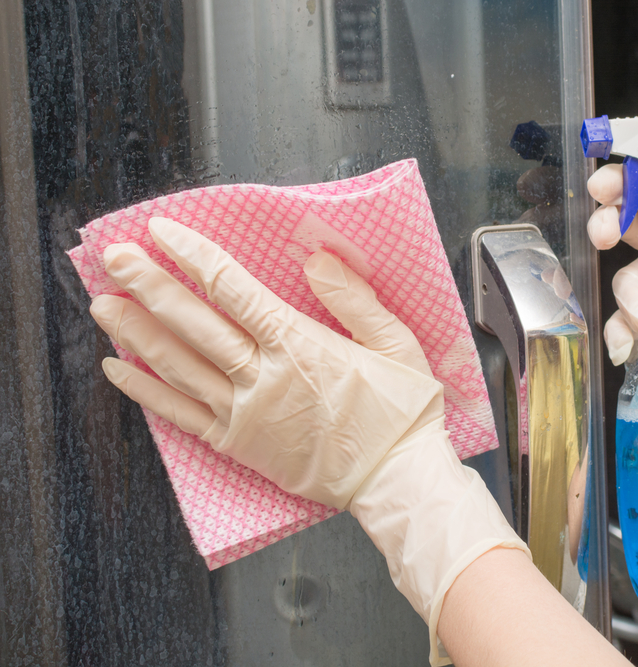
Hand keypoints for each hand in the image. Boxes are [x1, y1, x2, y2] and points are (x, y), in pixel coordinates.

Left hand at [91, 217, 525, 664]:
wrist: (397, 481)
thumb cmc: (403, 412)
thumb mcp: (397, 343)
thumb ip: (355, 299)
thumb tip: (315, 259)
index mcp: (300, 345)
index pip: (234, 289)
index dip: (194, 257)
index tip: (162, 231)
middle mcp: (263, 377)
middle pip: (194, 324)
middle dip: (150, 285)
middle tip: (113, 258)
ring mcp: (245, 414)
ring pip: (179, 367)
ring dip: (137, 332)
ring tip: (102, 304)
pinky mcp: (238, 445)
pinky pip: (182, 416)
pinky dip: (146, 393)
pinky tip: (116, 370)